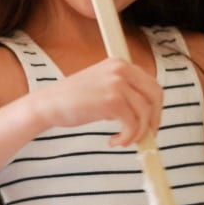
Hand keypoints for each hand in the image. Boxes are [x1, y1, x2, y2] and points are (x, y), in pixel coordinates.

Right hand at [33, 57, 162, 146]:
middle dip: (154, 120)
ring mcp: (117, 84)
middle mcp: (121, 69)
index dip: (155, 107)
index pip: (151, 84)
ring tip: (123, 141)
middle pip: (155, 96)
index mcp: (120, 63)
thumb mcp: (102, 86)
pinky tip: (115, 141)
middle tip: (146, 136)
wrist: (48, 104)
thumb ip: (123, 91)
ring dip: (138, 133)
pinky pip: (133, 124)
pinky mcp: (113, 101)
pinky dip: (128, 138)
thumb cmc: (72, 100)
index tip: (150, 123)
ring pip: (145, 113)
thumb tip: (147, 115)